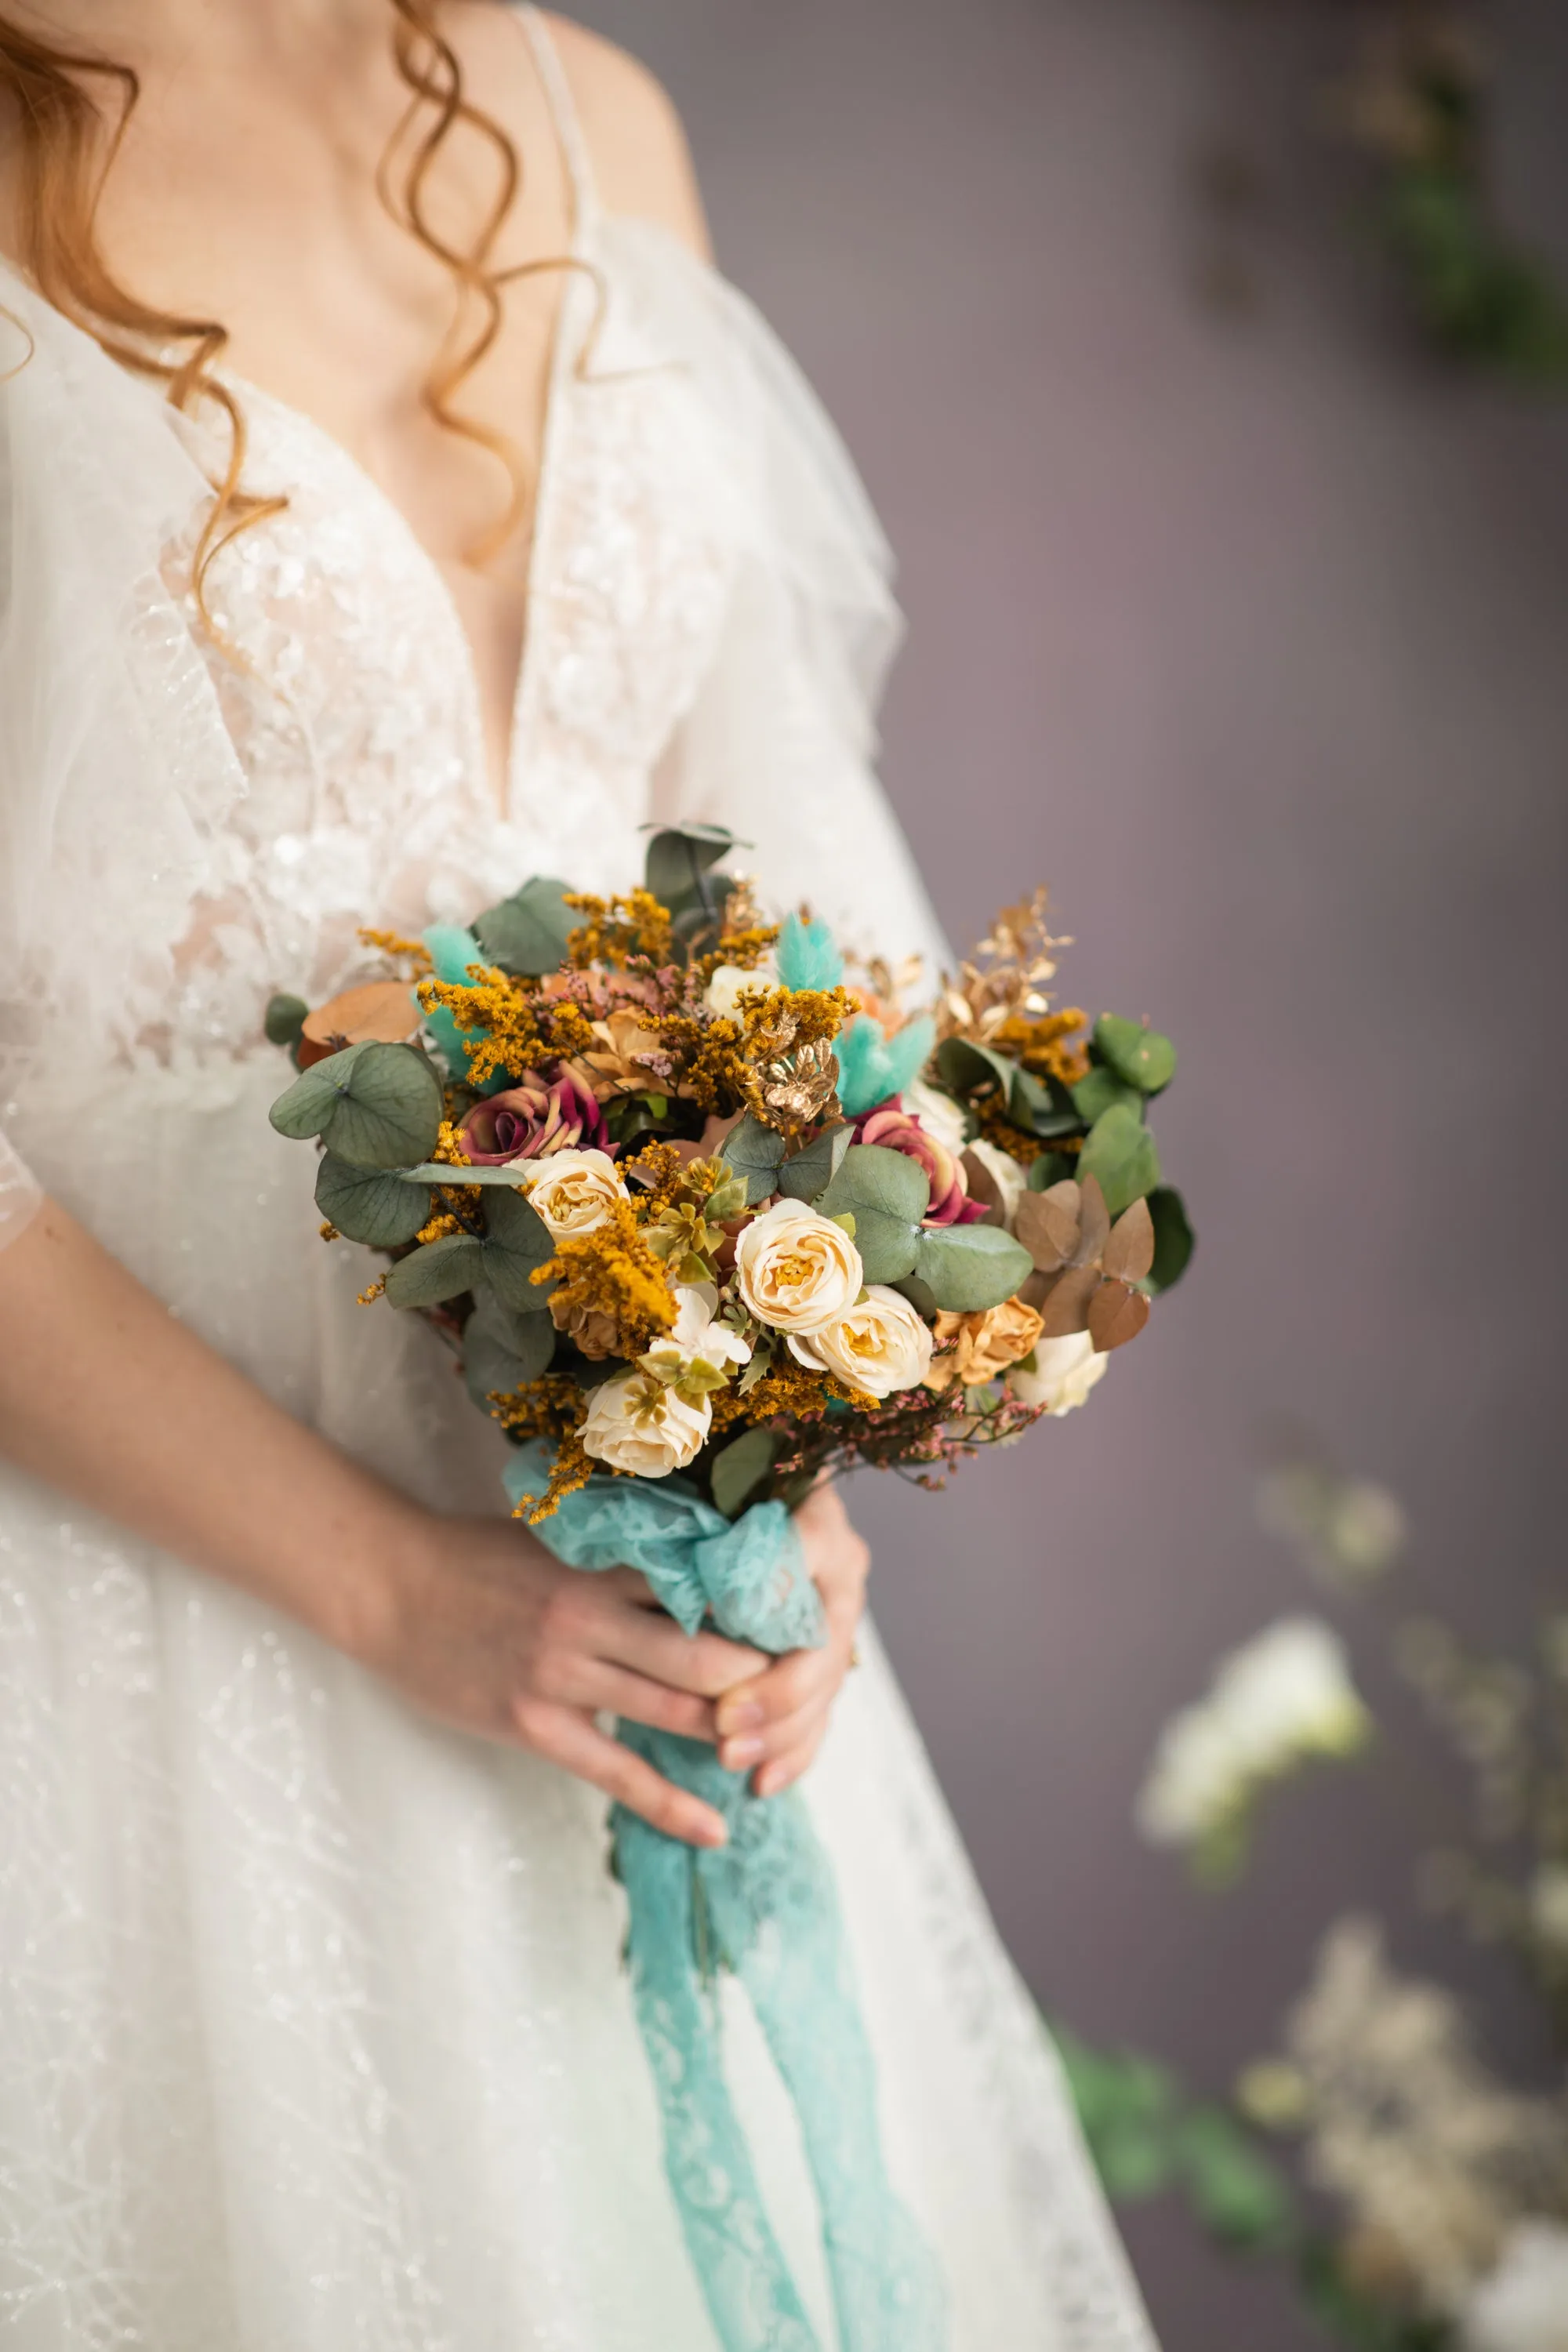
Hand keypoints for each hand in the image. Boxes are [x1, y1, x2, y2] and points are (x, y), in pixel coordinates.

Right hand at [357, 1513, 768, 1848]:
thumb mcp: (559, 1540)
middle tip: (804, 1697)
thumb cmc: (477, 1558)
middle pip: (707, 1657)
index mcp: (603, 1565)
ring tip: (774, 1756)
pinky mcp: (535, 1724)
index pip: (705, 1588)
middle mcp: (591, 1617)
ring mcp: (563, 1674)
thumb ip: (625, 1557)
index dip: (761, 1612)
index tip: (805, 1627)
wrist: (392, 1587)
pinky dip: (672, 1804)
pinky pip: (617, 1773)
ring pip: (673, 1713)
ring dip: (730, 1736)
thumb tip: (699, 1563)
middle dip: (763, 1684)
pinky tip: (715, 1828)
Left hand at [712, 1483, 869, 1797]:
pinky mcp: (829, 1656)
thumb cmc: (709, 1490)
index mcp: (816, 1517)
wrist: (742, 1504)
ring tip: (731, 1760)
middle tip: (724, 1721)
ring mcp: (841, 1615)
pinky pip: (822, 1715)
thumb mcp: (706, 1495)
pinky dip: (794, 1752)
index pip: (800, 1559)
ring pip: (825, 1687)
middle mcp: (841, 1566)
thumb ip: (703, 1522)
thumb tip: (675, 1564)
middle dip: (775, 1691)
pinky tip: (763, 1783)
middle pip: (821, 1641)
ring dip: (781, 1731)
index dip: (762, 1599)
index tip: (711, 1627)